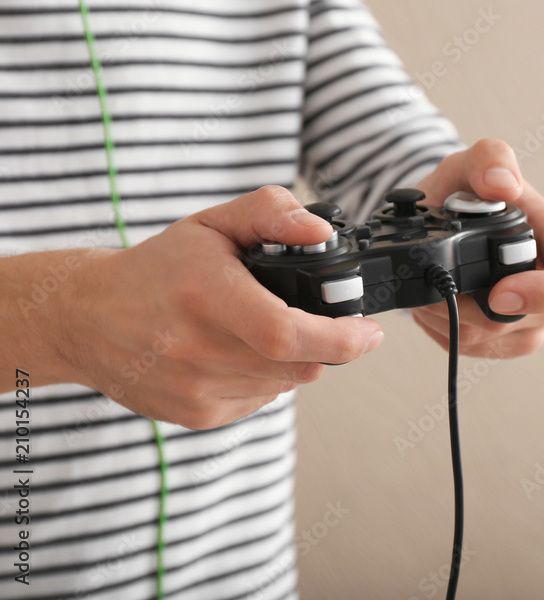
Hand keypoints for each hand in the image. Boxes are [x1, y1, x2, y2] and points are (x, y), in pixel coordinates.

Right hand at [50, 186, 383, 428]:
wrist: (87, 318)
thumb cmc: (156, 270)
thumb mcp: (212, 224)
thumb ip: (271, 214)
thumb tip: (321, 230)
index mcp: (204, 296)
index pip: (285, 333)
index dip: (340, 338)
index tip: (370, 331)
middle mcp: (196, 349)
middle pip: (298, 363)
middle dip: (325, 343)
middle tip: (320, 318)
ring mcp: (195, 389)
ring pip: (287, 383)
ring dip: (295, 359)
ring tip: (266, 328)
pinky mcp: (197, 415)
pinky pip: (262, 399)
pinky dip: (268, 377)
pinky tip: (241, 352)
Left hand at [412, 139, 543, 357]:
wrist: (433, 219)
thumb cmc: (462, 189)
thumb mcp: (469, 161)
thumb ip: (490, 159)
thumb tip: (503, 186)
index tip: (501, 292)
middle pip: (532, 316)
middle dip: (477, 305)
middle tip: (437, 279)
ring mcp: (527, 315)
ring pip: (497, 338)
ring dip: (453, 317)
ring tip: (429, 283)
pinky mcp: (499, 337)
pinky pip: (475, 349)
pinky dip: (444, 330)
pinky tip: (431, 303)